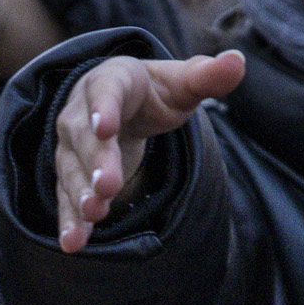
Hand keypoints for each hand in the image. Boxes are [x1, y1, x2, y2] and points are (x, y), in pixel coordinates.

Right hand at [50, 49, 244, 251]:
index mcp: (110, 81)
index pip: (105, 92)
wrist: (122, 106)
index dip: (103, 109)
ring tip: (94, 213)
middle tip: (107, 186)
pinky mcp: (71, 177)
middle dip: (95, 163)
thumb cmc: (154, 94)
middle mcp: (81, 114)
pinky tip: (73, 243)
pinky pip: (66, 199)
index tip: (105, 128)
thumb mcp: (181, 83)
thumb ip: (206, 77)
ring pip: (72, 171)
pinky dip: (69, 222)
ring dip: (81, 194)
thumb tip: (237, 62)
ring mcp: (72, 148)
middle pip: (85, 138)